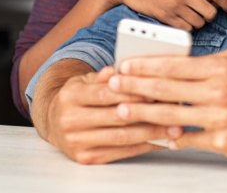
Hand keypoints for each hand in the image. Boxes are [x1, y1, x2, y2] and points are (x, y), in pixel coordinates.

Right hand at [43, 65, 181, 163]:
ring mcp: (76, 141)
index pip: (106, 94)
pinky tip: (159, 141)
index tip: (156, 91)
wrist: (53, 121)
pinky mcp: (85, 158)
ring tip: (173, 128)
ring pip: (121, 137)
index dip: (132, 93)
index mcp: (71, 95)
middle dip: (147, 113)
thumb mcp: (86, 80)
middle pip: (116, 117)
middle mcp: (70, 120)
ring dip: (150, 133)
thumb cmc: (78, 97)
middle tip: (173, 110)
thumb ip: (105, 75)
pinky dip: (142, 147)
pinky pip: (119, 152)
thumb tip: (121, 69)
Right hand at [98, 0, 226, 30]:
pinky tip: (183, 21)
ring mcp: (175, 5)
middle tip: (206, 13)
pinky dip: (187, 27)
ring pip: (200, 22)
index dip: (226, 2)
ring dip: (199, 22)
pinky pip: (185, 28)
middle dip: (211, 14)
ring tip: (193, 16)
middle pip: (211, 11)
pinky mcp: (166, 17)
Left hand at [109, 48, 226, 159]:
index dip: (145, 65)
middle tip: (112, 85)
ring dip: (142, 112)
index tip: (124, 65)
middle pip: (166, 89)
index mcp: (220, 68)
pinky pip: (188, 139)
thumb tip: (178, 61)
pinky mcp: (222, 142)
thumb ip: (208, 60)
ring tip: (122, 109)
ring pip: (171, 115)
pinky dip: (168, 137)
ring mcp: (220, 118)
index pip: (173, 65)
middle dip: (134, 87)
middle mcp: (218, 91)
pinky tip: (152, 134)